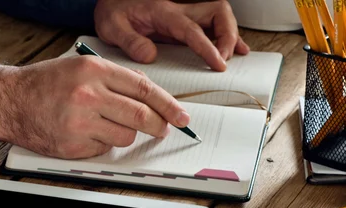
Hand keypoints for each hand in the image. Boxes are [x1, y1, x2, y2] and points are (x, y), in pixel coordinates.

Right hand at [0, 57, 189, 158]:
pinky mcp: (73, 145)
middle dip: (159, 126)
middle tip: (164, 129)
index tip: (181, 115)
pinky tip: (86, 133)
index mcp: (93, 71)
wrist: (10, 101)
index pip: (143, 89)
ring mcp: (80, 123)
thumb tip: (146, 92)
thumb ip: (114, 78)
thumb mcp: (80, 67)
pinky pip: (104, 149)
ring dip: (125, 135)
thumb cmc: (44, 84)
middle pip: (140, 116)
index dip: (167, 104)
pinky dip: (102, 144)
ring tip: (107, 126)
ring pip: (125, 136)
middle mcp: (88, 95)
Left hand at [94, 0, 249, 70]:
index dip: (208, 46)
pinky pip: (210, 25)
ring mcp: (183, 16)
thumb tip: (150, 55)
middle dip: (227, 35)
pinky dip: (225, 36)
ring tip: (234, 56)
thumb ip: (130, 41)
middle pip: (216, 13)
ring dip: (230, 34)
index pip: (192, 29)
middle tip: (224, 60)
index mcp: (163, 13)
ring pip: (218, 16)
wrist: (110, 3)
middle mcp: (178, 11)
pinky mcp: (182, 23)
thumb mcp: (113, 27)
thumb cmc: (112, 12)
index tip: (218, 63)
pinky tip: (235, 49)